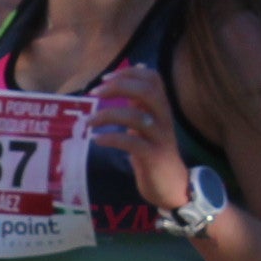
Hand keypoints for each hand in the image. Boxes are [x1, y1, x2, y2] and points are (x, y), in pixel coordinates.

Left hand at [88, 61, 193, 209]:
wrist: (172, 187)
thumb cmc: (154, 154)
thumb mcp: (146, 125)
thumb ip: (137, 105)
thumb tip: (124, 81)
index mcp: (161, 108)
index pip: (152, 78)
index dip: (129, 73)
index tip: (105, 78)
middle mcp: (164, 119)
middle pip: (147, 91)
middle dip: (119, 87)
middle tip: (95, 93)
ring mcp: (160, 138)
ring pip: (137, 117)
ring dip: (107, 115)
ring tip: (88, 122)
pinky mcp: (154, 157)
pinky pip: (131, 143)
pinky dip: (111, 138)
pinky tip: (97, 140)